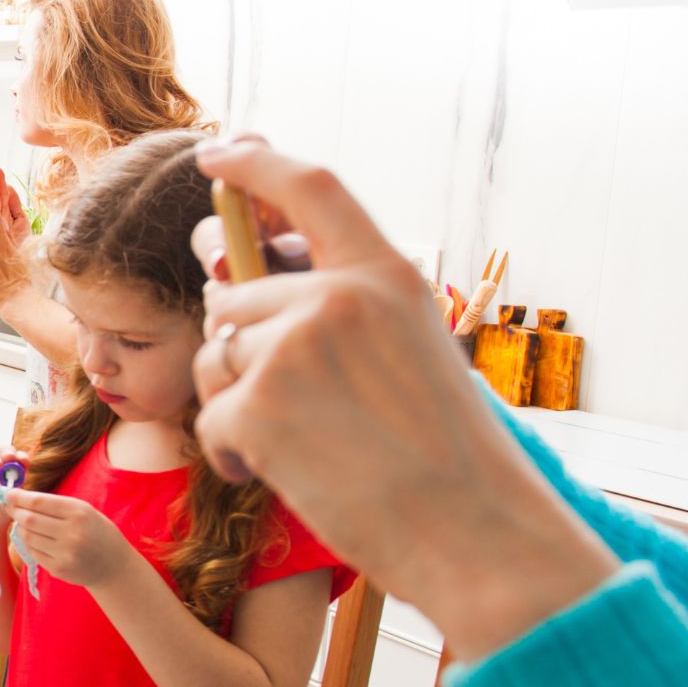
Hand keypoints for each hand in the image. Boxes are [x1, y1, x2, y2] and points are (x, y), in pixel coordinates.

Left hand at [2, 489, 137, 587]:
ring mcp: (64, 553)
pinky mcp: (58, 569)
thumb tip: (20, 498)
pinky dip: (29, 543)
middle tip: (10, 507)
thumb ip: (55, 505)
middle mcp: (71, 533)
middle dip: (15, 511)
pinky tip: (33, 538)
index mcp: (79, 512)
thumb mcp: (84, 510)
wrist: (113, 565)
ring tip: (22, 522)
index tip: (9, 494)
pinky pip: (33, 552)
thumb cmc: (96, 531)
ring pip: (27, 537)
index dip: (19, 498)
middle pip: (29, 519)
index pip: (39, 502)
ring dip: (20, 528)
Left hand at [187, 136, 614, 654]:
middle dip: (241, 345)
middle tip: (293, 405)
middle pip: (236, 295)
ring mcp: (294, 348)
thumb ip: (339, 308)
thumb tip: (234, 278)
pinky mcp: (257, 406)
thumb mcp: (412, 350)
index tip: (217, 151)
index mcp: (386, 274)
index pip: (310, 187)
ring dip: (237, 401)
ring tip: (303, 446)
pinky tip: (284, 474)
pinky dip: (233, 452)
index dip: (254, 162)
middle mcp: (338, 296)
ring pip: (216, 354)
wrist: (477, 535)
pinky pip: (210, 415)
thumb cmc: (447, 456)